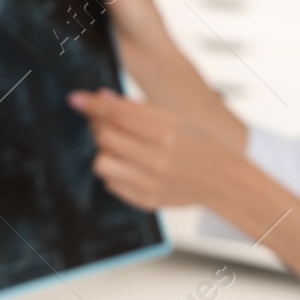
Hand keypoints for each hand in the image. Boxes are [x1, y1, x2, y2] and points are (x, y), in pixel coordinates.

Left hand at [69, 88, 243, 210]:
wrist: (223, 181)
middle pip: (105, 138)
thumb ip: (138, 110)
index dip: (93, 105)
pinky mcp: (145, 201)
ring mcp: (149, 184)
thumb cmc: (200, 145)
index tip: (76, 98)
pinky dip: (114, 171)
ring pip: (102, 164)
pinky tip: (129, 165)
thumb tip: (103, 98)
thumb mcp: (175, 119)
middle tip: (104, 121)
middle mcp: (156, 160)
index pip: (118, 115)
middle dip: (99, 126)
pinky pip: (111, 184)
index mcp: (165, 134)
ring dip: (104, 152)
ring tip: (119, 147)